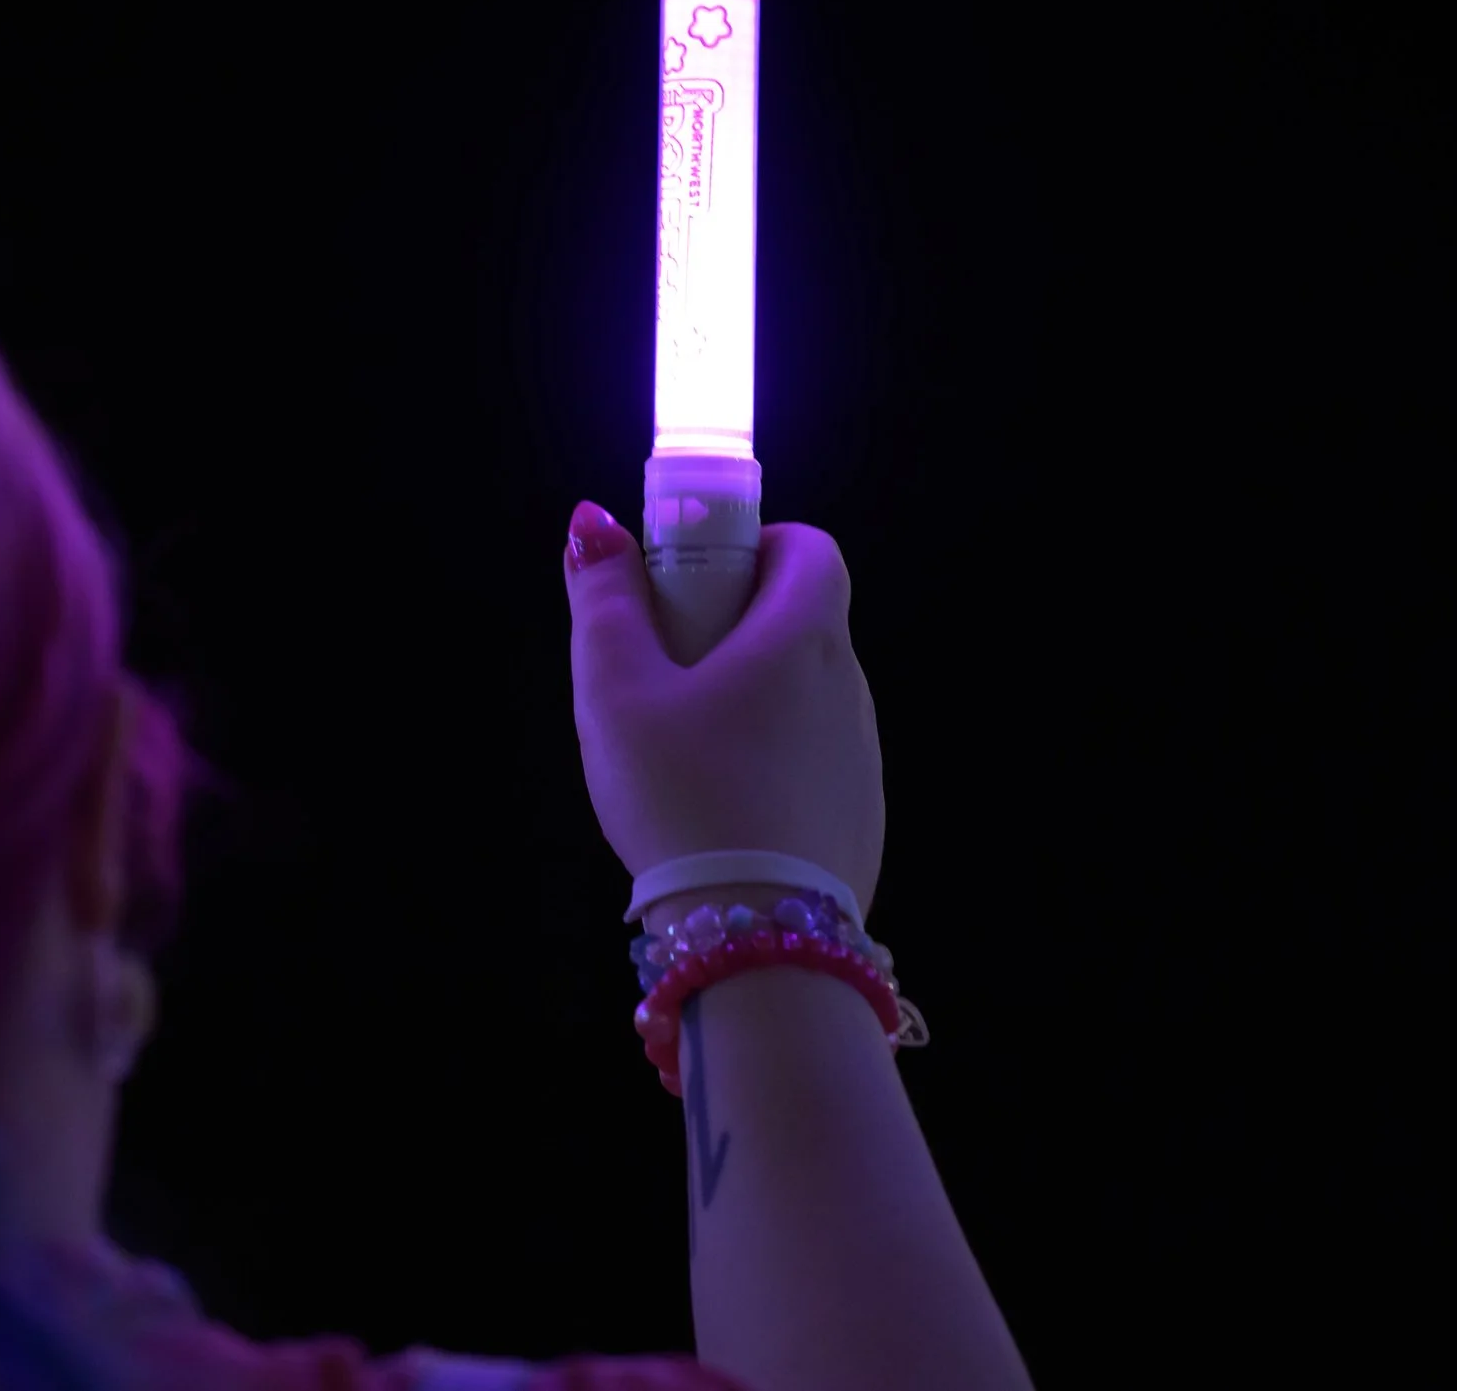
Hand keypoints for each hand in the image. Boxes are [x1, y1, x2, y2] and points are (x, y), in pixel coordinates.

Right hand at [563, 504, 884, 913]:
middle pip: (801, 620)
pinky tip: (717, 810)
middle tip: (665, 672)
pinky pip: (812, 760)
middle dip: (734, 627)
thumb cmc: (681, 795)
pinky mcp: (859, 815)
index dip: (751, 546)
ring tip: (681, 754)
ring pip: (804, 695)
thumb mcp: (616, 692)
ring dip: (750, 700)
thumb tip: (594, 522)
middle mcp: (847, 686)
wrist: (755, 933)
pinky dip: (769, 762)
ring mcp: (862, 756)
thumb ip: (604, 601)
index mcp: (801, 637)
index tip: (693, 584)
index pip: (807, 546)